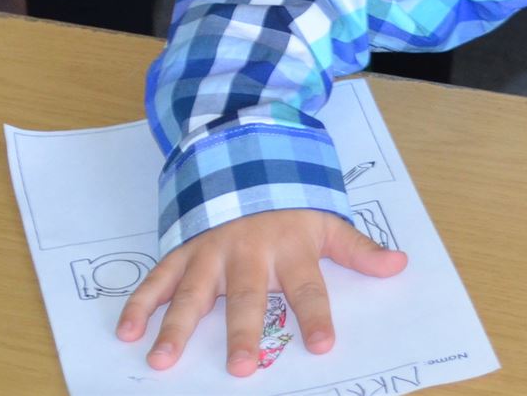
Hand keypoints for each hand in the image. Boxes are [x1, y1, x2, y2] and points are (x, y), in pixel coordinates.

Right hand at [115, 209, 407, 376]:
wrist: (248, 159)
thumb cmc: (292, 204)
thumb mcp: (328, 222)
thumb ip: (360, 249)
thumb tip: (399, 265)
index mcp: (290, 248)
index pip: (307, 287)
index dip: (316, 315)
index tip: (323, 345)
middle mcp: (249, 252)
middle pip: (245, 296)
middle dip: (243, 331)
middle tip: (241, 367)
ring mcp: (211, 252)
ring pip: (191, 292)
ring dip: (175, 326)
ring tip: (162, 360)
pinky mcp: (182, 251)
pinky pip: (157, 279)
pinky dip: (139, 303)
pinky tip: (127, 330)